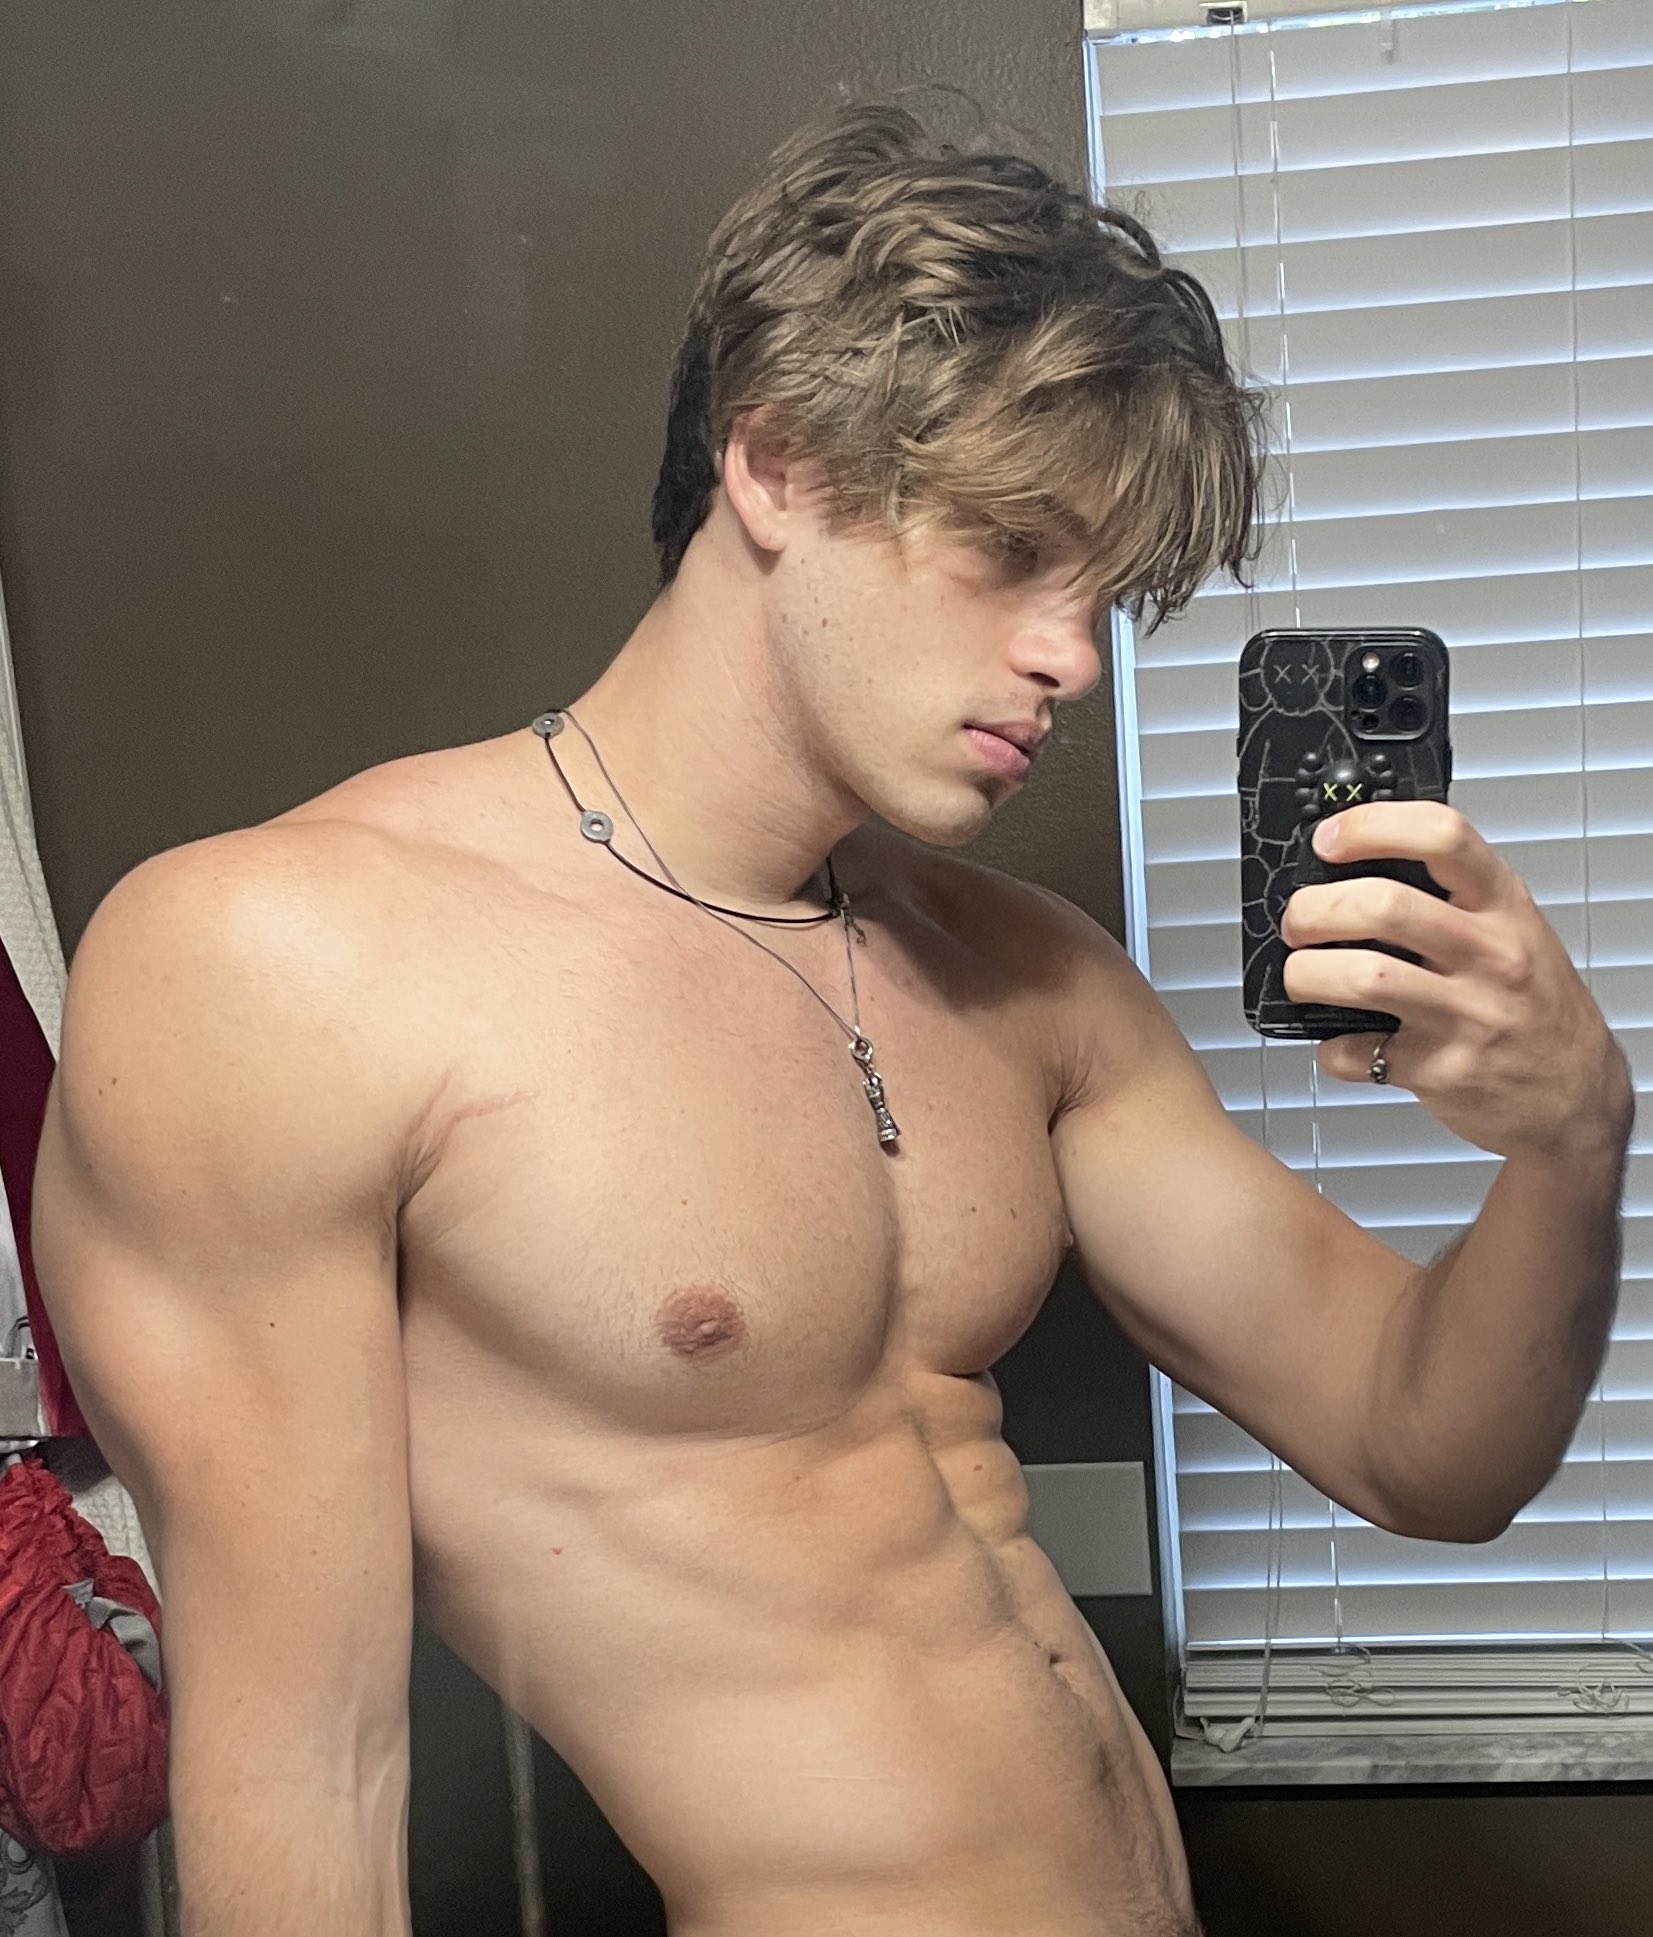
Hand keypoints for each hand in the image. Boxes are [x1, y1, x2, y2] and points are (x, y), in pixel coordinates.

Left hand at [1280, 801, 1634, 1163]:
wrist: (1575, 1094)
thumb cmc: (1535, 1005)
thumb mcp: (1515, 928)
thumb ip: (1452, 895)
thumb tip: (1358, 865)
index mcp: (1503, 906)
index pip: (1441, 836)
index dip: (1371, 827)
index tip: (1329, 839)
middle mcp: (1490, 955)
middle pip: (1383, 906)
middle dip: (1314, 910)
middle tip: (1299, 922)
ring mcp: (1468, 1015)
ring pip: (1362, 977)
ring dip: (1306, 974)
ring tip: (1303, 976)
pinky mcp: (1441, 1070)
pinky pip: (1359, 1052)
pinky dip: (1333, 1049)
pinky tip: (1343, 1041)